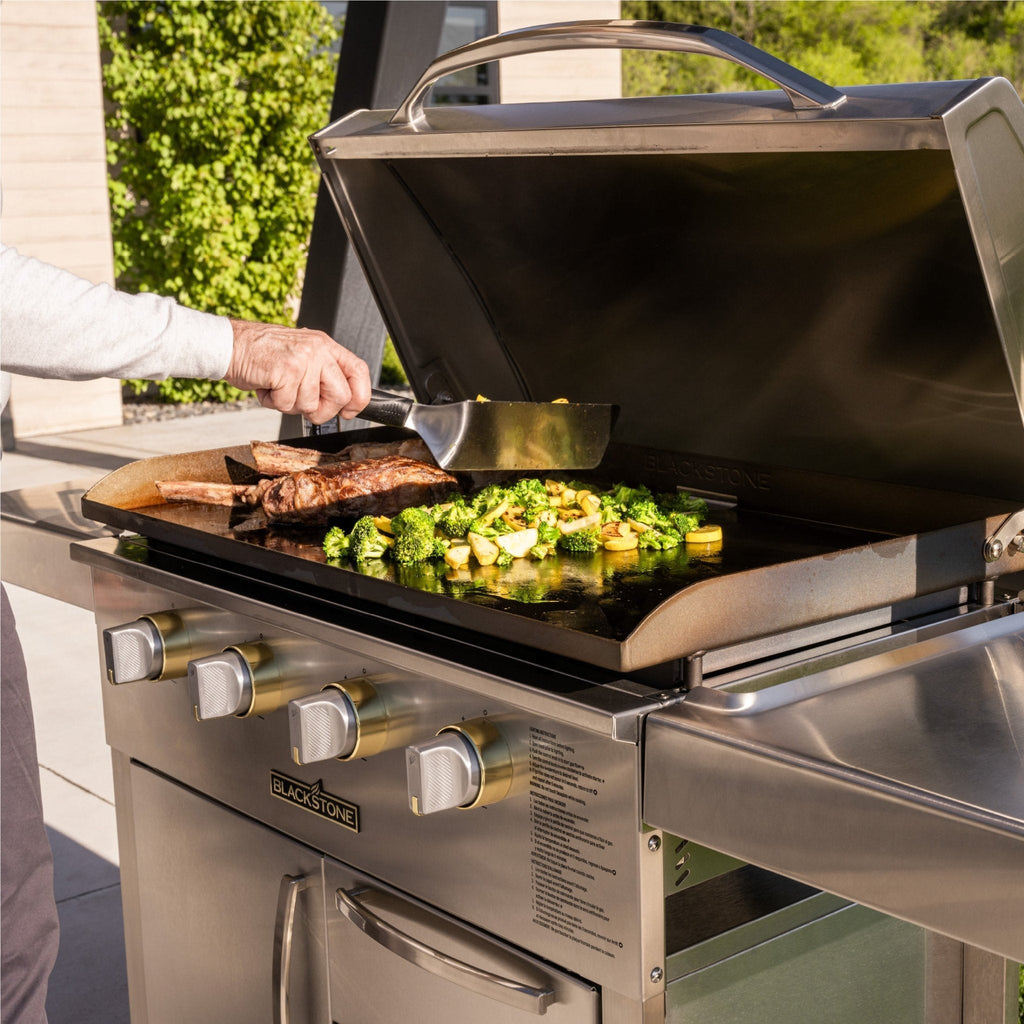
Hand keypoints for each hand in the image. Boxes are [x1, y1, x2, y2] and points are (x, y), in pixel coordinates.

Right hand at [225, 319, 370, 423]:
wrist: (229, 344)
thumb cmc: (263, 354)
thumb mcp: (301, 355)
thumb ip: (323, 374)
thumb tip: (343, 401)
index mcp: (325, 346)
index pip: (359, 371)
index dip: (359, 397)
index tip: (350, 411)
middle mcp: (318, 350)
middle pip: (341, 396)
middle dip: (323, 410)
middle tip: (304, 403)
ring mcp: (303, 360)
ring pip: (311, 404)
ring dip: (291, 404)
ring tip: (278, 387)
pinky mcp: (285, 371)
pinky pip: (287, 404)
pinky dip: (273, 403)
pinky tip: (267, 387)